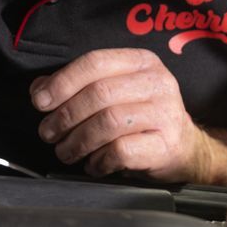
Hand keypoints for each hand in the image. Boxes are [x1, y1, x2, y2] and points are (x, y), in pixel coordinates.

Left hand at [31, 48, 209, 181]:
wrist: (186, 148)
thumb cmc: (142, 118)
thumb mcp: (115, 92)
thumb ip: (78, 86)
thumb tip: (40, 89)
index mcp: (142, 62)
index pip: (96, 62)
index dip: (62, 82)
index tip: (40, 102)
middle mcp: (157, 82)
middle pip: (99, 93)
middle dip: (65, 116)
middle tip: (49, 133)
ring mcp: (165, 114)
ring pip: (108, 122)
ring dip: (78, 141)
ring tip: (66, 151)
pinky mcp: (166, 145)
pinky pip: (121, 151)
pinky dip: (98, 160)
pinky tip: (93, 164)